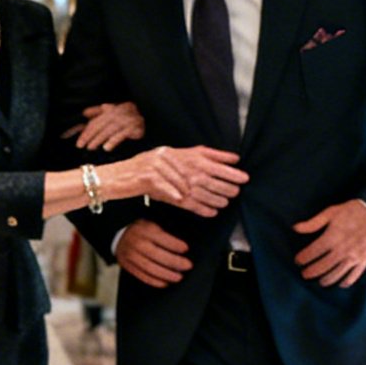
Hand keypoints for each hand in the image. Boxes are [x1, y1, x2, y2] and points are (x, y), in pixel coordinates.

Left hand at [67, 101, 144, 151]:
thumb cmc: (129, 117)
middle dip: (89, 136)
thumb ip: (99, 112)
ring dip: (98, 139)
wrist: (151, 118)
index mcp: (112, 110)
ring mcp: (127, 120)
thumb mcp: (113, 111)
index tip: (79, 142)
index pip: (96, 121)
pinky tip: (107, 148)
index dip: (86, 131)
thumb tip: (84, 113)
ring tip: (91, 147)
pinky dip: (113, 141)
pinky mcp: (135, 128)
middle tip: (81, 146)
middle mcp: (119, 113)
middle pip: (100, 125)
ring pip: (109, 130)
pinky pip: (122, 135)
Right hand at [115, 220, 192, 287]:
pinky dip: (154, 281)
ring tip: (179, 277)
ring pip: (149, 268)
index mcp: (145, 230)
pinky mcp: (127, 265)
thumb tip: (186, 237)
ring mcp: (130, 255)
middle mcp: (136, 242)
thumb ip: (168, 231)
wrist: (121, 236)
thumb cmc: (144, 231)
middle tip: (188, 266)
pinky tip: (165, 283)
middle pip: (156, 255)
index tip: (186, 249)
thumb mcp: (155, 224)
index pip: (161, 238)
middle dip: (174, 262)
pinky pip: (141, 276)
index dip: (174, 244)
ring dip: (166, 275)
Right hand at [125, 144, 245, 214]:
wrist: (122, 175)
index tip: (243, 177)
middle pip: (204, 175)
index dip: (227, 170)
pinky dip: (198, 207)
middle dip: (223, 185)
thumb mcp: (175, 155)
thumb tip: (233, 158)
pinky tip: (211, 212)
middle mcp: (171, 160)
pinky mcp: (154, 185)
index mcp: (178, 152)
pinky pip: (179, 199)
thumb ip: (203, 155)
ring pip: (194, 189)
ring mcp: (162, 172)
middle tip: (236, 192)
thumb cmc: (150, 165)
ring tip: (225, 203)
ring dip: (213, 197)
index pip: (208, 160)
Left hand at [294, 199, 365, 286]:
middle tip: (305, 274)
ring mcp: (353, 257)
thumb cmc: (354, 211)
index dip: (302, 259)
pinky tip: (340, 283)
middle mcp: (341, 250)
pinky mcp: (364, 261)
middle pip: (321, 267)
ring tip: (320, 282)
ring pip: (336, 274)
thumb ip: (313, 223)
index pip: (311, 253)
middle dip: (311, 272)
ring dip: (326, 280)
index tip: (298, 261)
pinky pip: (353, 276)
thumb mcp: (332, 212)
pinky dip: (346, 282)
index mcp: (331, 238)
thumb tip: (295, 228)